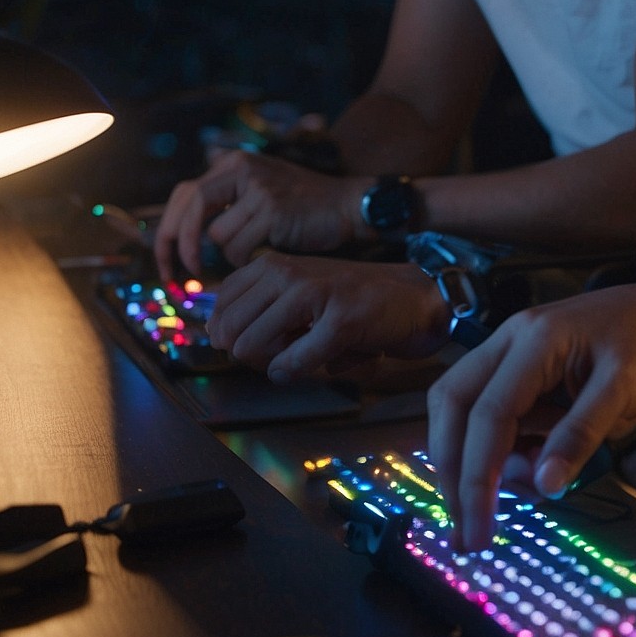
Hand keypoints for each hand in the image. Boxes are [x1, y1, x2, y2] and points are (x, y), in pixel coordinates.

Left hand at [156, 150, 366, 279]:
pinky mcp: (272, 210)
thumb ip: (223, 202)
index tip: (165, 260)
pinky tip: (267, 253)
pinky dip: (246, 259)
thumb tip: (176, 233)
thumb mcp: (258, 191)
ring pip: (217, 236)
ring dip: (230, 254)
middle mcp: (243, 169)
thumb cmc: (301, 207)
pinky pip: (238, 248)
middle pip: (191, 208)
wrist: (347, 206)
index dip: (167, 229)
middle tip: (178, 275)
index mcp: (235, 164)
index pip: (184, 194)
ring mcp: (258, 189)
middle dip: (178, 246)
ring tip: (256, 251)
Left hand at [208, 255, 449, 380]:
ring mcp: (314, 294)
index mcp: (272, 264)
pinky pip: (293, 364)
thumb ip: (258, 307)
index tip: (266, 339)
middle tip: (285, 351)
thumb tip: (216, 337)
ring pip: (252, 347)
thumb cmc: (357, 300)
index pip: (219, 309)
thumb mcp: (300, 291)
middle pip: (228, 332)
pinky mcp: (340, 321)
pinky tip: (327, 360)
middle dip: (250, 354)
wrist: (419, 298)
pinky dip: (301, 372)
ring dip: (274, 363)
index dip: (235, 336)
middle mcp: (286, 272)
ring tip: (307, 352)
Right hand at [424, 283, 635, 549]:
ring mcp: (499, 351)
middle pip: (453, 408)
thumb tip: (545, 485)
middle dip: (456, 474)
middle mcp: (506, 339)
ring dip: (470, 461)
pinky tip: (528, 462)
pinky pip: (476, 412)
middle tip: (470, 531)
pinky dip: (489, 448)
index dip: (479, 477)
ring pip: (455, 412)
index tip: (480, 533)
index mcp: (538, 339)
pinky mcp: (500, 369)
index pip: (491, 414)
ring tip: (518, 488)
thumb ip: (584, 434)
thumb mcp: (627, 390)